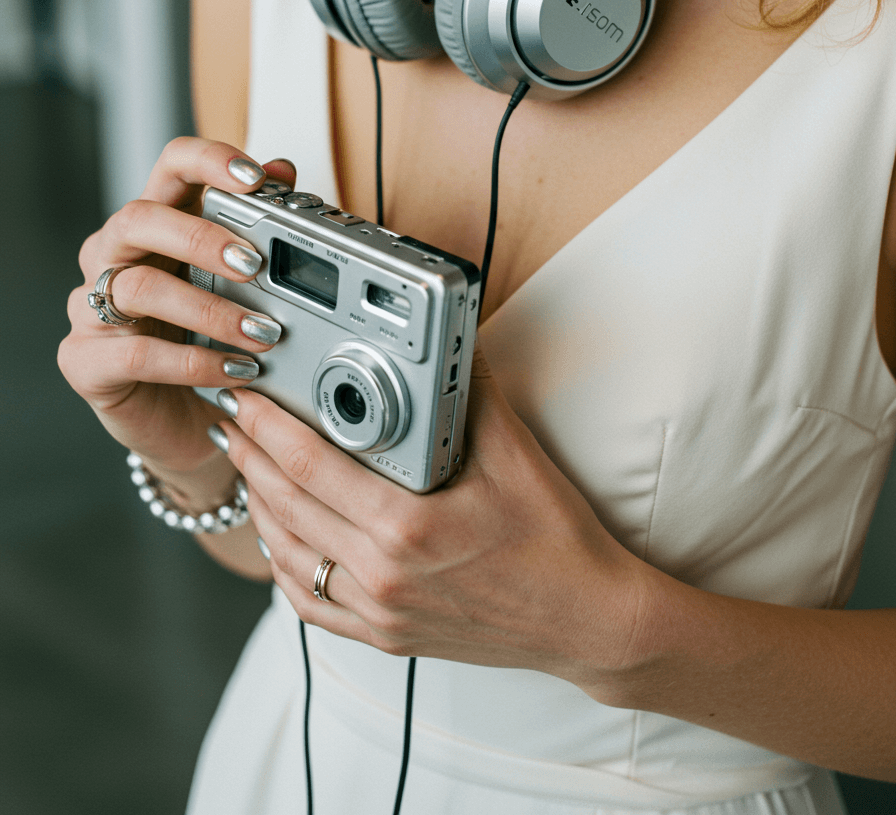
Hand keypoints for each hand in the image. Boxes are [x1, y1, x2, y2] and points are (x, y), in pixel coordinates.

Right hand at [58, 137, 295, 481]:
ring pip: (136, 286)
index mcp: (156, 224)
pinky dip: (193, 362)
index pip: (170, 167)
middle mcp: (114, 256)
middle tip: (254, 264)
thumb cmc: (210, 340)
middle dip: (201, 236)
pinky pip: (135, 354)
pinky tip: (235, 370)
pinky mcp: (85, 361)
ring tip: (262, 331)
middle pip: (137, 217)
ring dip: (208, 308)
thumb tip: (282, 169)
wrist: (189, 424)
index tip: (256, 177)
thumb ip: (258, 223)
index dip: (209, 160)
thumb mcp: (240, 284)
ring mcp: (91, 308)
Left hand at [216, 345, 650, 692]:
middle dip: (249, 455)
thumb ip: (471, 390)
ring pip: (289, 555)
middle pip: (286, 506)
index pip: (309, 465)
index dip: (266, 426)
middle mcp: (382, 574)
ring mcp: (379, 612)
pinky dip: (283, 564)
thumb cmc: (554, 538)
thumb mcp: (515, 453)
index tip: (245, 396)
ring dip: (258, 505)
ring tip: (246, 463)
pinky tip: (279, 535)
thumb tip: (450, 338)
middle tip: (230, 416)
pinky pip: (310, 603)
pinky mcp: (384, 635)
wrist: (586, 619)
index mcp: (407, 526)